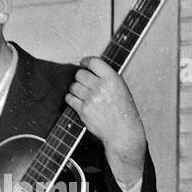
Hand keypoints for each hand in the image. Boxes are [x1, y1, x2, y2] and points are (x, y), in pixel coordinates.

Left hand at [65, 57, 147, 185]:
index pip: (94, 62)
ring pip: (73, 86)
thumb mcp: (120, 88)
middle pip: (80, 74)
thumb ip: (107, 78)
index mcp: (113, 79)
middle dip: (80, 77)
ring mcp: (91, 99)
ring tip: (81, 93)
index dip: (86, 61)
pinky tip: (76, 100)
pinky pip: (69, 98)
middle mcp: (101, 87)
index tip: (83, 63)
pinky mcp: (83, 110)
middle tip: (83, 82)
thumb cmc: (123, 110)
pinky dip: (70, 98)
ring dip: (75, 88)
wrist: (122, 130)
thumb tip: (90, 69)